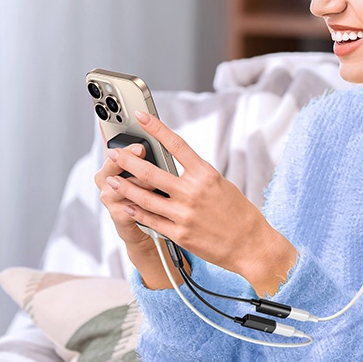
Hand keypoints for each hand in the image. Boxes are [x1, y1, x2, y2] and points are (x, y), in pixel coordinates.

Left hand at [96, 111, 296, 295]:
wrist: (251, 244)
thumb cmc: (239, 213)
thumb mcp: (221, 185)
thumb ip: (197, 175)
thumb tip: (175, 166)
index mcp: (206, 174)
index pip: (176, 145)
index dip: (156, 128)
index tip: (141, 117)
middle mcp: (193, 192)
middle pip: (151, 172)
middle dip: (128, 160)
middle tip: (113, 152)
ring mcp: (184, 214)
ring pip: (145, 197)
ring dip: (124, 187)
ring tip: (111, 180)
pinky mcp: (179, 234)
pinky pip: (151, 221)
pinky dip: (136, 212)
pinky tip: (126, 206)